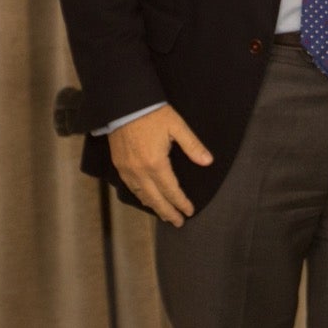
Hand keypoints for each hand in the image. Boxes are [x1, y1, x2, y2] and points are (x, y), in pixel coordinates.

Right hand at [107, 105, 212, 225]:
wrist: (124, 105)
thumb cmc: (153, 114)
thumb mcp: (177, 127)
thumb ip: (193, 146)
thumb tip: (208, 162)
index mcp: (156, 164)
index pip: (171, 190)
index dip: (181, 202)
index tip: (190, 212)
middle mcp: (139, 171)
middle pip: (155, 199)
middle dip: (168, 212)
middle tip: (179, 222)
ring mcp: (127, 170)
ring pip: (141, 195)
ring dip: (154, 206)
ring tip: (165, 214)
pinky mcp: (119, 165)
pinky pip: (130, 187)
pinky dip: (140, 196)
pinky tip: (146, 199)